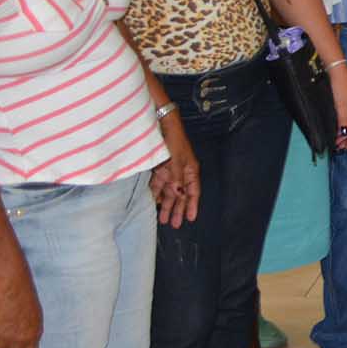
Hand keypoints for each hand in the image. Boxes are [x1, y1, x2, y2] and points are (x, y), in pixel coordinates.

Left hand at [149, 110, 199, 227]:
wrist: (161, 123)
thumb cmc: (173, 140)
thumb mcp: (176, 160)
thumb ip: (176, 179)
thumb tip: (179, 196)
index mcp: (190, 170)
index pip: (193, 192)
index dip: (192, 205)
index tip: (190, 219)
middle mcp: (181, 172)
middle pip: (180, 194)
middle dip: (177, 209)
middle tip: (174, 225)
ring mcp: (170, 170)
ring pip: (168, 191)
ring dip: (166, 204)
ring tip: (162, 219)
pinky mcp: (158, 167)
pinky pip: (158, 184)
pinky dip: (156, 193)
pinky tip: (154, 202)